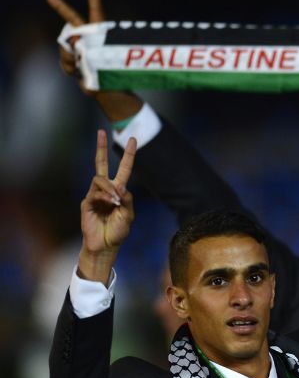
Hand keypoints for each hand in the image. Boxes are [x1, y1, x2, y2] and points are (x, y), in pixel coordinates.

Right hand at [47, 0, 103, 94]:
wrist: (107, 92)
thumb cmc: (113, 75)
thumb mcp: (103, 59)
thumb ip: (87, 48)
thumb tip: (70, 43)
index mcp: (101, 33)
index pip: (97, 10)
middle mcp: (88, 38)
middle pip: (72, 20)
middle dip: (61, 8)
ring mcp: (79, 48)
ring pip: (64, 45)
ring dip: (71, 57)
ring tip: (83, 65)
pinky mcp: (72, 60)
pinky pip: (63, 59)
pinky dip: (69, 68)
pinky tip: (78, 72)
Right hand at [80, 130, 135, 266]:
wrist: (106, 245)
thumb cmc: (118, 231)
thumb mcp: (129, 215)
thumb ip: (127, 199)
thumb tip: (120, 186)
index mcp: (119, 192)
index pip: (124, 169)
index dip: (128, 155)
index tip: (133, 139)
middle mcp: (106, 190)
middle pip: (101, 164)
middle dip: (101, 148)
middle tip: (101, 131)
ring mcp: (95, 195)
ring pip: (100, 179)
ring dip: (110, 188)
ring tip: (116, 202)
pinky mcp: (86, 202)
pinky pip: (95, 192)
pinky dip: (105, 196)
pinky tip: (110, 204)